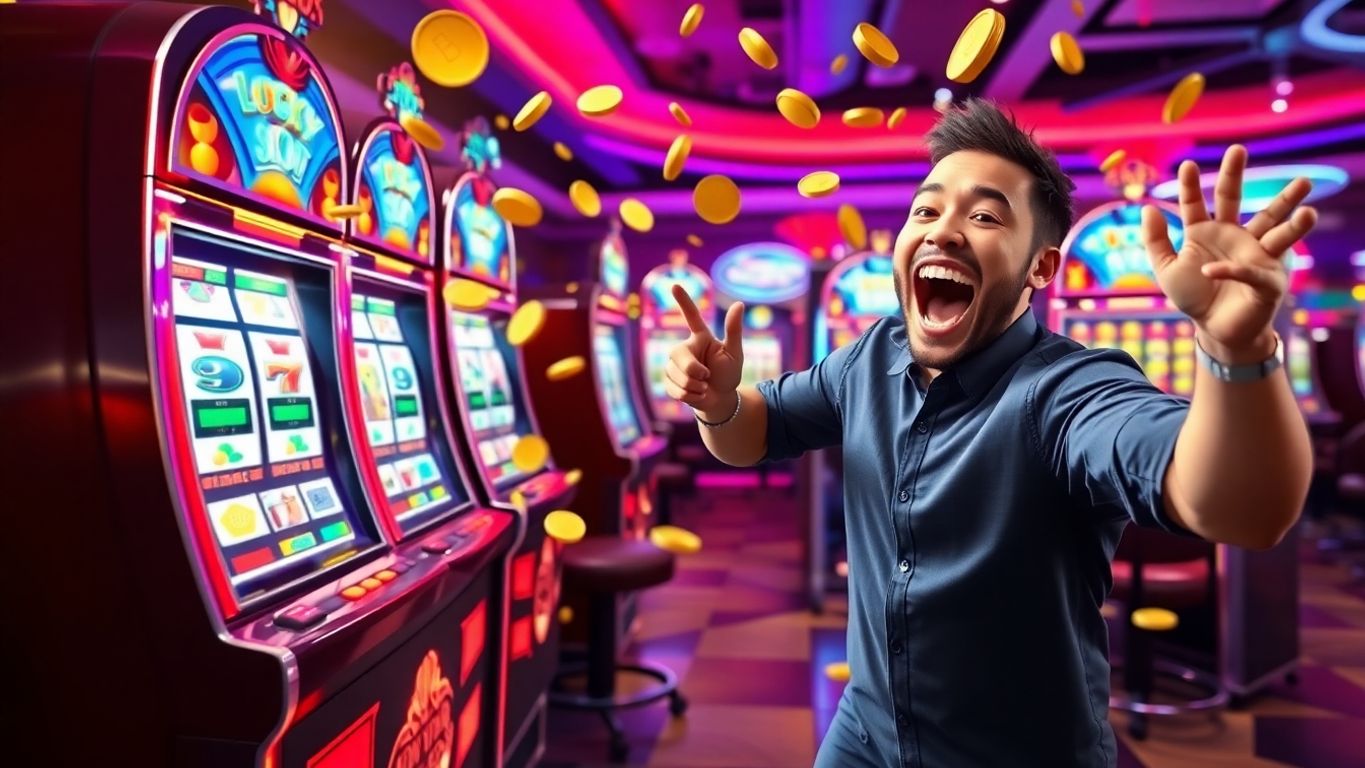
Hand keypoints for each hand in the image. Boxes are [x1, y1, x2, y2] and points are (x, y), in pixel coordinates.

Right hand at [665, 284, 744, 417]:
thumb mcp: (734, 353)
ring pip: (677, 375)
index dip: (684, 301)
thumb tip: (739, 304)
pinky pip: (675, 389)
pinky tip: (697, 395)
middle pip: (678, 354)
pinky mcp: (668, 381)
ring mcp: (673, 365)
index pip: (691, 317)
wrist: (720, 400)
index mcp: (700, 337)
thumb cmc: (728, 374)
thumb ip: (734, 330)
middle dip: (693, 370)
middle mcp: (683, 348)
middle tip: (706, 377)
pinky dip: (691, 397)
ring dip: (696, 387)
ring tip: (704, 387)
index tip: (675, 284)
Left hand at [1142, 145, 1317, 361]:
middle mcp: (1233, 236)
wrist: (1215, 331)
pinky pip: (1249, 271)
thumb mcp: (1166, 269)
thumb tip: (1147, 207)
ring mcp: (1253, 254)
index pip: (1196, 203)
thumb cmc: (1194, 298)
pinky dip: (1230, 270)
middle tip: (1238, 149)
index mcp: (1206, 232)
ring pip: (1273, 226)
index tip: (1186, 165)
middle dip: (1235, 175)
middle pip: (1234, 200)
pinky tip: (1210, 271)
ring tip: (1304, 184)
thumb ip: (1155, 240)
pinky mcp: (1266, 280)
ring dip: (1289, 209)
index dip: (1190, 185)